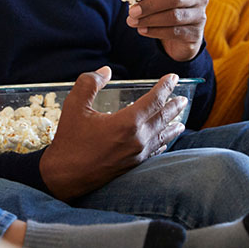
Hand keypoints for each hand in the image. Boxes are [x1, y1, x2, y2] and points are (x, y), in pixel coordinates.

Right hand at [39, 68, 186, 201]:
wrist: (65, 176)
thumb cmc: (69, 140)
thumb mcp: (74, 105)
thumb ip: (90, 83)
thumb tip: (105, 71)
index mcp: (127, 122)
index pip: (154, 100)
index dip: (165, 87)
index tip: (173, 77)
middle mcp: (138, 139)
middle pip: (163, 118)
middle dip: (174, 106)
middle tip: (184, 98)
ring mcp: (138, 154)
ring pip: (163, 136)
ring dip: (173, 125)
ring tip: (181, 120)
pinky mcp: (133, 165)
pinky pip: (155, 151)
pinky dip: (163, 143)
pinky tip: (164, 142)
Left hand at [125, 0, 207, 60]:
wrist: (180, 36)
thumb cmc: (166, 9)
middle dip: (150, 5)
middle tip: (132, 11)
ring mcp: (200, 15)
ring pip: (174, 16)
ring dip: (150, 19)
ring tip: (133, 22)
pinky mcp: (196, 33)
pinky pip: (174, 32)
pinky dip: (155, 31)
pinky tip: (142, 30)